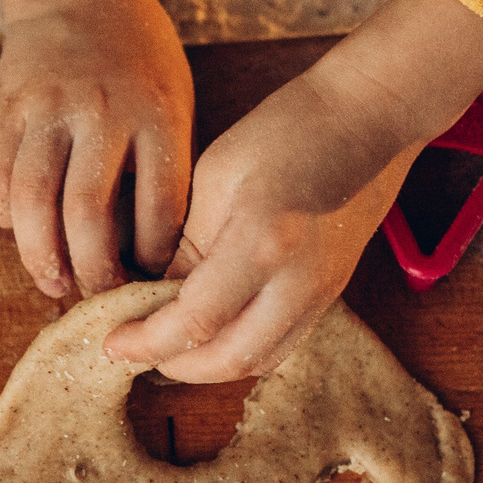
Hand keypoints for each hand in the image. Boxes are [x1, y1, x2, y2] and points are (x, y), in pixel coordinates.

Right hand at [0, 0, 193, 295]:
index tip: (152, 278)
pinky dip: (7, 217)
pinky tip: (24, 232)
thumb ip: (165, 164)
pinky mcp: (5, 110)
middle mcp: (100, 113)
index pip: (158, 206)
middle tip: (98, 299)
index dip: (154, 256)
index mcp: (156, 113)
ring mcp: (46, 110)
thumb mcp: (174, 97)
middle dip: (92, 271)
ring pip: (32, 203)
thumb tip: (154, 251)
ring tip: (55, 283)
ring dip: (41, 257)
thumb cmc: (138, 53)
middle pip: (86, 214)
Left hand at [105, 0, 482, 382]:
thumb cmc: (287, 130)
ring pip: (260, 361)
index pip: (193, 321)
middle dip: (175, 366)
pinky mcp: (332, 292)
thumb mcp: (216, 178)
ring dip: (209, 366)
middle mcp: (298, 282)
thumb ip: (186, 246)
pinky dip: (242, 351)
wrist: (369, 116)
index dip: (146, 342)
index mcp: (261, 244)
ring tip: (168, 350)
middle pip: (229, 359)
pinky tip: (212, 334)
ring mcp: (322, 292)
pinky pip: (282, 343)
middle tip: (136, 353)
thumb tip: (153, 296)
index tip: (113, 343)